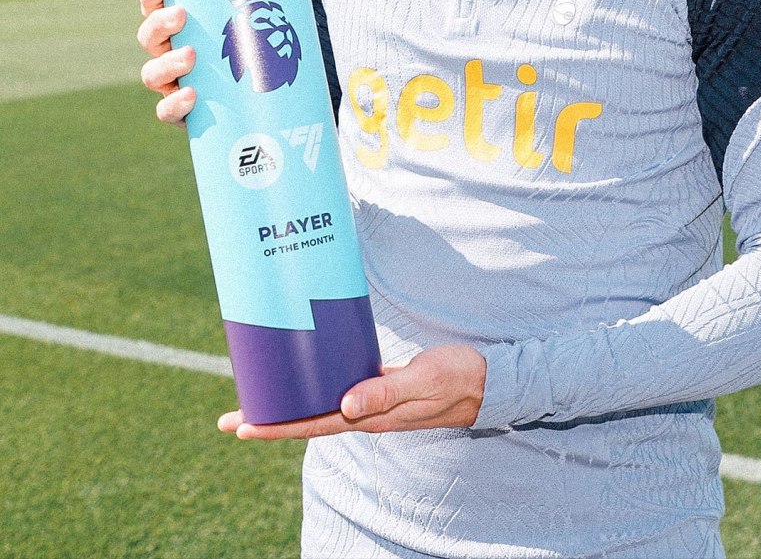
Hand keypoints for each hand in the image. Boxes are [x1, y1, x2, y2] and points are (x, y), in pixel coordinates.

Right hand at [137, 0, 314, 124]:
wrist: (263, 102)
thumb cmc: (255, 51)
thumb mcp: (271, 21)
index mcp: (182, 28)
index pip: (155, 9)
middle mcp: (170, 55)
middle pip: (150, 38)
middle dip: (160, 24)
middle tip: (182, 15)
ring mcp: (174, 85)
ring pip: (152, 74)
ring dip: (167, 63)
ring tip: (191, 56)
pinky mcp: (184, 115)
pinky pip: (167, 111)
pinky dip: (173, 104)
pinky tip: (191, 95)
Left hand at [217, 344, 486, 440]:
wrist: (486, 379)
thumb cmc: (457, 378)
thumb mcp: (424, 382)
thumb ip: (387, 393)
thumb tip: (345, 407)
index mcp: (371, 416)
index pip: (311, 426)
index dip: (275, 428)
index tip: (240, 426)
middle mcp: (365, 413)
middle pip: (307, 421)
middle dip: (270, 420)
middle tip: (231, 417)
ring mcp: (372, 401)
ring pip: (320, 406)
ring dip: (290, 404)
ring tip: (261, 396)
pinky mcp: (381, 386)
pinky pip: (338, 390)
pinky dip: (316, 386)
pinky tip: (307, 375)